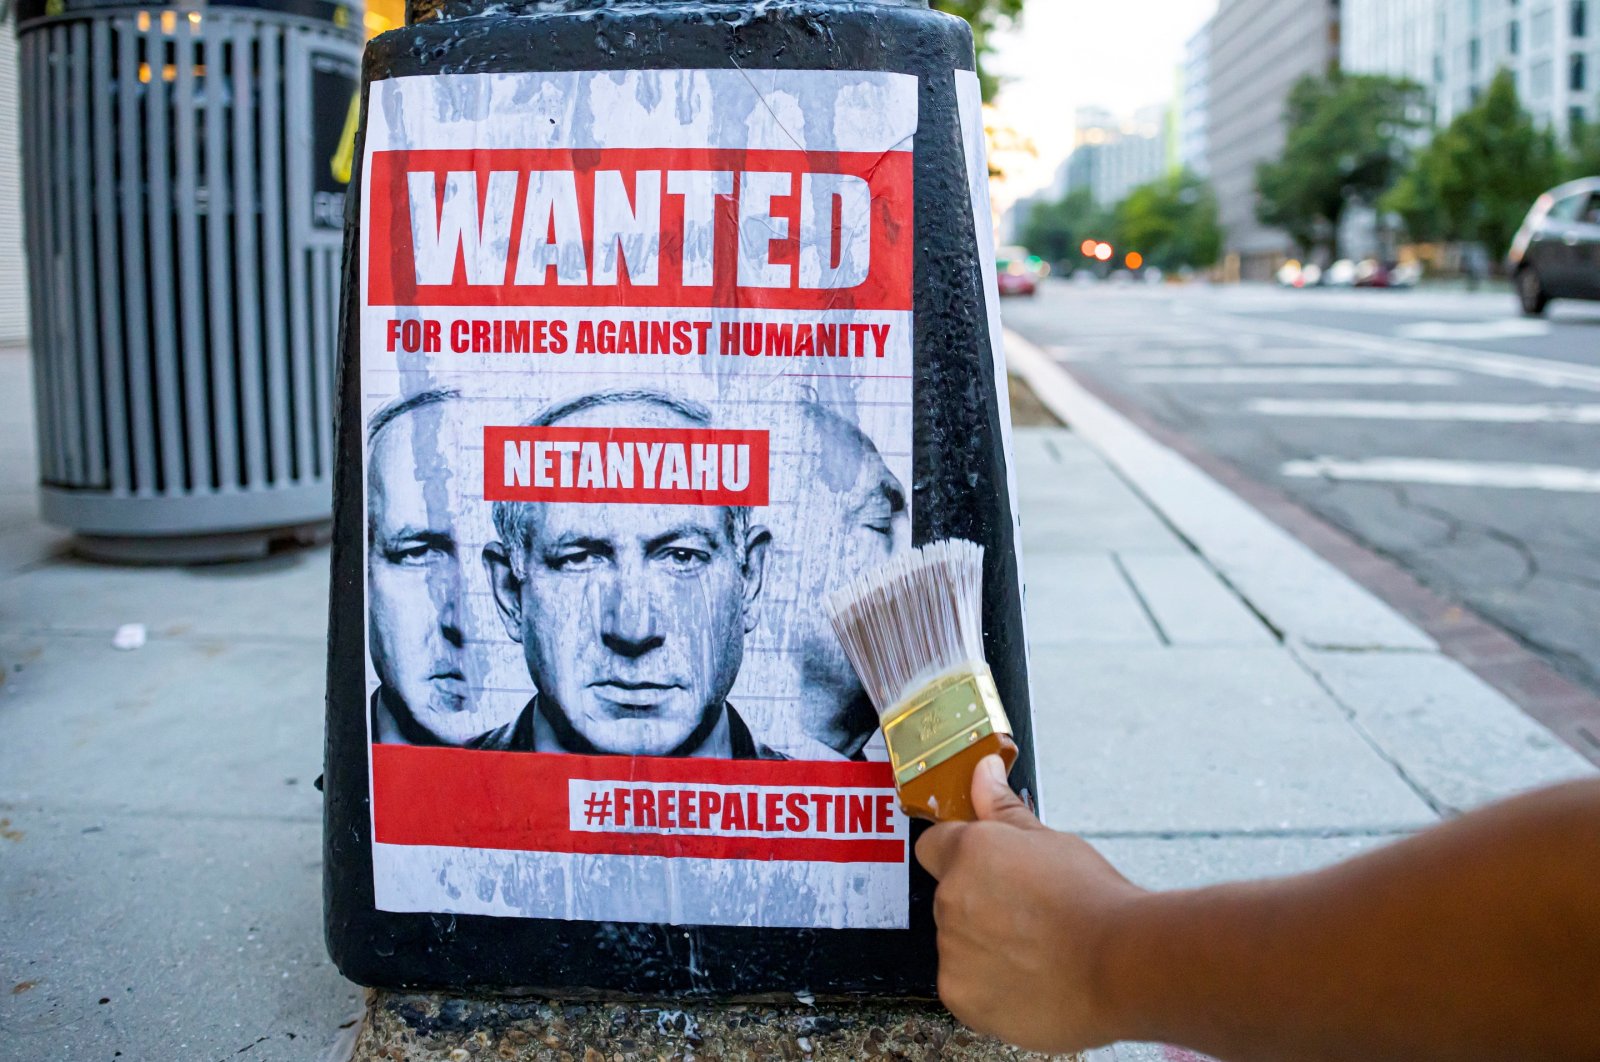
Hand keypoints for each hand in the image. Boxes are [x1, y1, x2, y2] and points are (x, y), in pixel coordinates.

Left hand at [915, 755, 1145, 1053]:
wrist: (1121, 966)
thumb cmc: (1094, 901)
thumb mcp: (1050, 841)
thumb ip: (1002, 809)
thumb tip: (982, 772)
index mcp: (969, 852)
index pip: (933, 845)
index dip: (958, 855)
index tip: (985, 869)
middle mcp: (950, 899)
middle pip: (950, 898)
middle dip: (979, 904)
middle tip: (1029, 914)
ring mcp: (952, 951)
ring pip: (958, 944)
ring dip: (984, 947)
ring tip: (1037, 952)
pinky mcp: (960, 996)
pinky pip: (964, 986)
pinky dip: (988, 987)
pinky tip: (1029, 981)